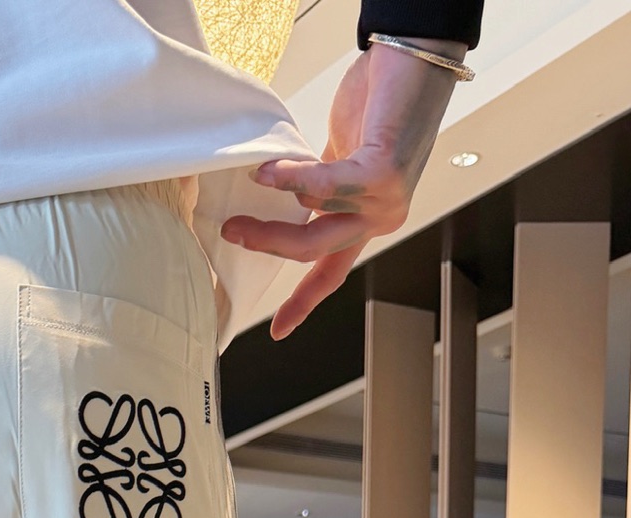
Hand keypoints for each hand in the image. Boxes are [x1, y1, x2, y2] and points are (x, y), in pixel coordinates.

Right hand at [221, 40, 463, 339]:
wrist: (415, 57)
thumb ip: (318, 185)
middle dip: (265, 245)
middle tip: (233, 231)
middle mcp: (379, 217)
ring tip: (254, 178)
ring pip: (312, 226)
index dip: (303, 302)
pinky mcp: (383, 175)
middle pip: (310, 252)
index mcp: (366, 218)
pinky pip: (321, 187)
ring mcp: (384, 201)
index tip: (279, 330)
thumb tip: (278, 195)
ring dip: (275, 208)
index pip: (331, 271)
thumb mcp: (341, 155)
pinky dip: (291, 177)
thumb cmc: (381, 100)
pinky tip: (272, 167)